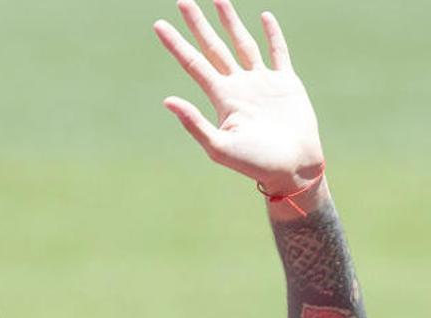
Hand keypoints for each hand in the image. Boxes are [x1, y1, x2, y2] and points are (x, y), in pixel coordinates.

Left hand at [154, 0, 323, 194]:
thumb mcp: (218, 147)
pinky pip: (277, 52)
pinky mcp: (286, 83)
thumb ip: (194, 123)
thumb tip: (167, 100)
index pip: (193, 63)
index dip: (176, 44)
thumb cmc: (255, 163)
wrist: (292, 168)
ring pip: (242, 43)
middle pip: (213, 47)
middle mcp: (238, 86)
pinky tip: (264, 17)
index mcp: (221, 98)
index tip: (158, 25)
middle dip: (198, 24)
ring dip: (230, 21)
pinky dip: (271, 34)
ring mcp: (262, 82)